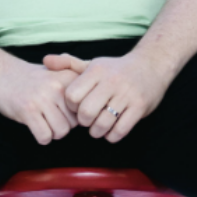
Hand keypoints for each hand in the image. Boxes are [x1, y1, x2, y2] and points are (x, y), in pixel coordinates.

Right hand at [0, 59, 80, 145]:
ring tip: (44, 123)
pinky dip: (41, 138)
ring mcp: (42, 99)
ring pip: (61, 132)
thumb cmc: (29, 77)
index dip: (77, 115)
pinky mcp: (27, 110)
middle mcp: (57, 87)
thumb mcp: (55, 72)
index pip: (85, 107)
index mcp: (67, 78)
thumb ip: (74, 85)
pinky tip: (35, 128)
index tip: (66, 112)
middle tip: (51, 118)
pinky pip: (44, 136)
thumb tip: (92, 108)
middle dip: (64, 125)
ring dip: (53, 133)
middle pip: (75, 123)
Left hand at [44, 52, 174, 142]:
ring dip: (96, 131)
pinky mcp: (140, 107)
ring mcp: (127, 95)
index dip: (71, 106)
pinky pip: (121, 130)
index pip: (72, 95)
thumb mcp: (92, 64)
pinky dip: (112, 136)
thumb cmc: (115, 69)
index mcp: (96, 71)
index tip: (76, 108)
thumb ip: (68, 64)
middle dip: (83, 122)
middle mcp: (111, 82)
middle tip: (86, 121)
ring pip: (103, 123)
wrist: (150, 66)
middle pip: (86, 112)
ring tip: (96, 128)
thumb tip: (45, 61)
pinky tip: (110, 132)